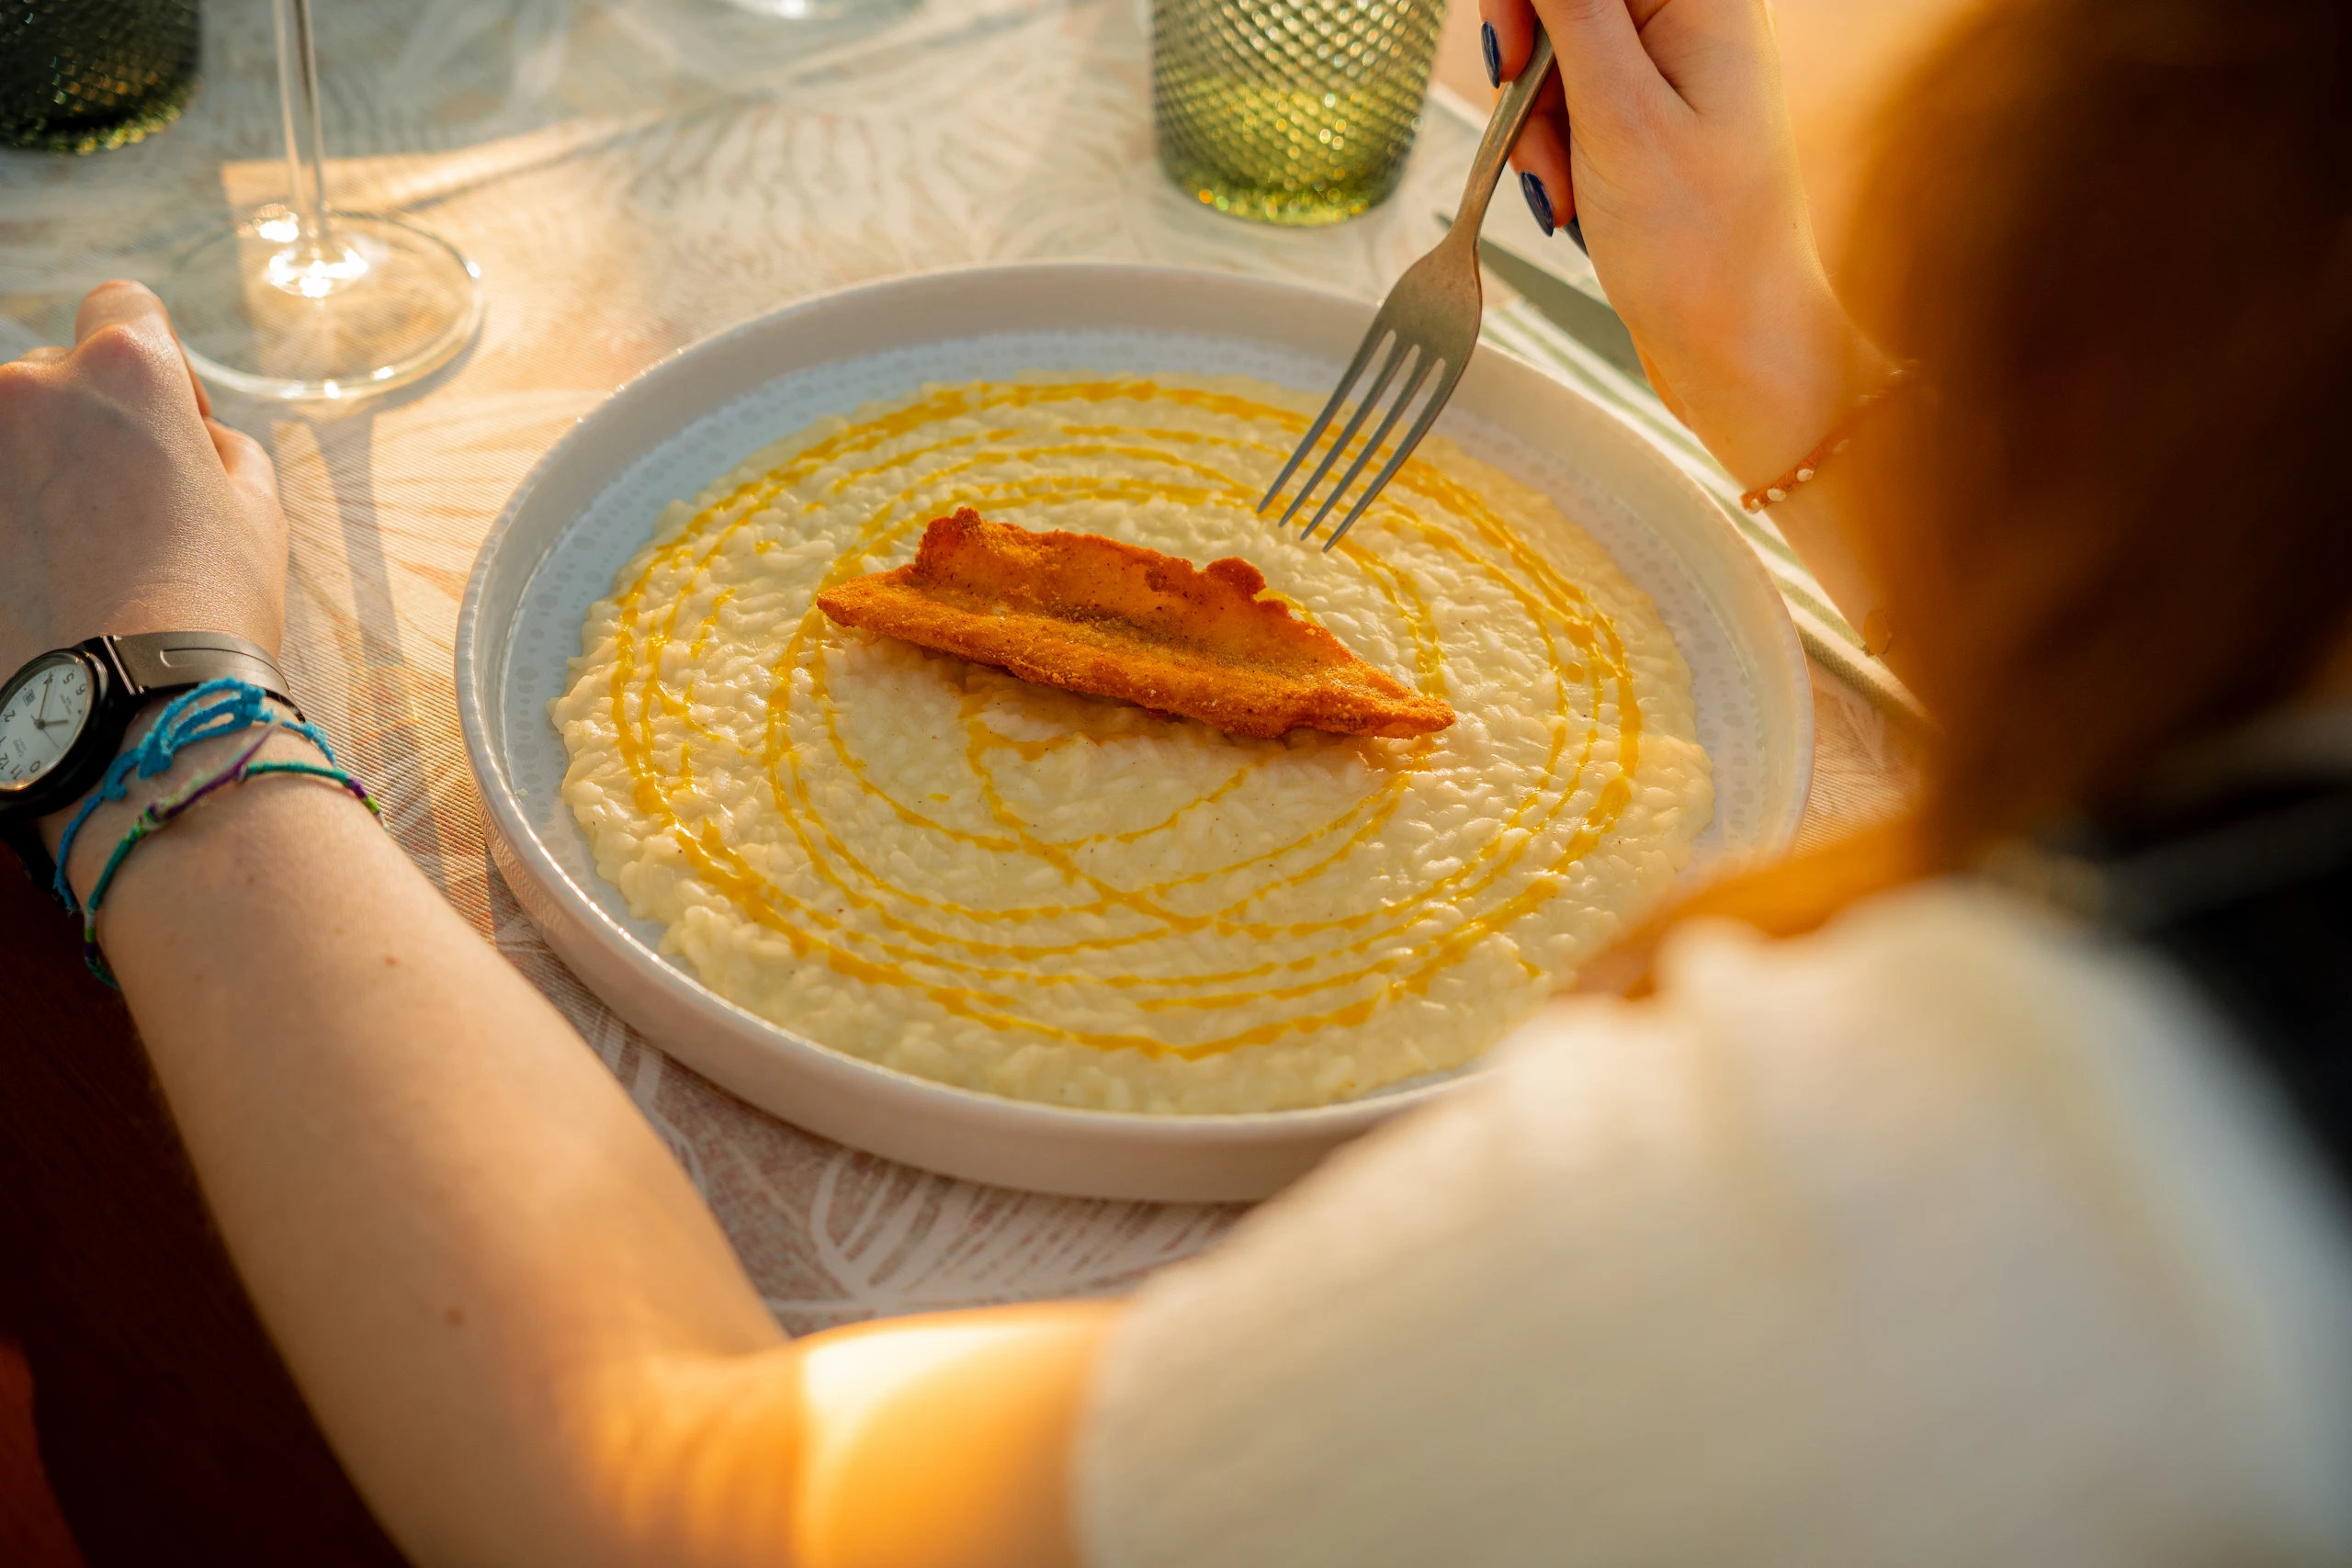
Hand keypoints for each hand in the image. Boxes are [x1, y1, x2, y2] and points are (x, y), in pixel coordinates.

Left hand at [0, 281, 287, 680]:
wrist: (131, 697)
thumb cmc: (210, 600)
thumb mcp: (257, 506)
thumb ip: (216, 443)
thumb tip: (188, 439)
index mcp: (126, 368)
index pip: (126, 303)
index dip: (160, 360)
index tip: (176, 424)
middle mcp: (32, 386)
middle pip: (58, 372)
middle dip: (93, 422)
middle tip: (137, 502)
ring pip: (13, 431)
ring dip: (43, 467)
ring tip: (88, 545)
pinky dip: (18, 517)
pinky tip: (52, 567)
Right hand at [1480, 0, 1878, 484]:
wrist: (1731, 342)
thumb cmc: (1700, 246)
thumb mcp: (1618, 116)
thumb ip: (1570, 10)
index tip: (1507, 52)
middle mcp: (1688, 17)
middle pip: (1563, 0)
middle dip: (1528, 62)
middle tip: (1524, 119)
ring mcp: (1665, 66)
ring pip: (1552, 50)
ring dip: (1534, 118)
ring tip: (1565, 183)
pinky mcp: (1643, 111)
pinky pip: (1565, 98)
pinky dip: (1549, 144)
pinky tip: (1571, 193)